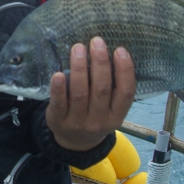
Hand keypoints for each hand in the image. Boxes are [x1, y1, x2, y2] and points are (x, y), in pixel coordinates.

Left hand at [45, 37, 135, 151]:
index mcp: (116, 116)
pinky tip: (58, 74)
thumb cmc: (94, 115)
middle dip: (100, 63)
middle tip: (97, 41)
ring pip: (80, 93)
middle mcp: (99, 121)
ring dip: (79, 68)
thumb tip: (108, 52)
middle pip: (102, 89)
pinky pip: (59, 103)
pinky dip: (59, 88)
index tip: (120, 50)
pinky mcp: (58, 121)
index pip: (126, 93)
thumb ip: (112, 89)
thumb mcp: (109, 110)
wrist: (75, 142)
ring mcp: (78, 122)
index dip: (125, 71)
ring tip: (78, 48)